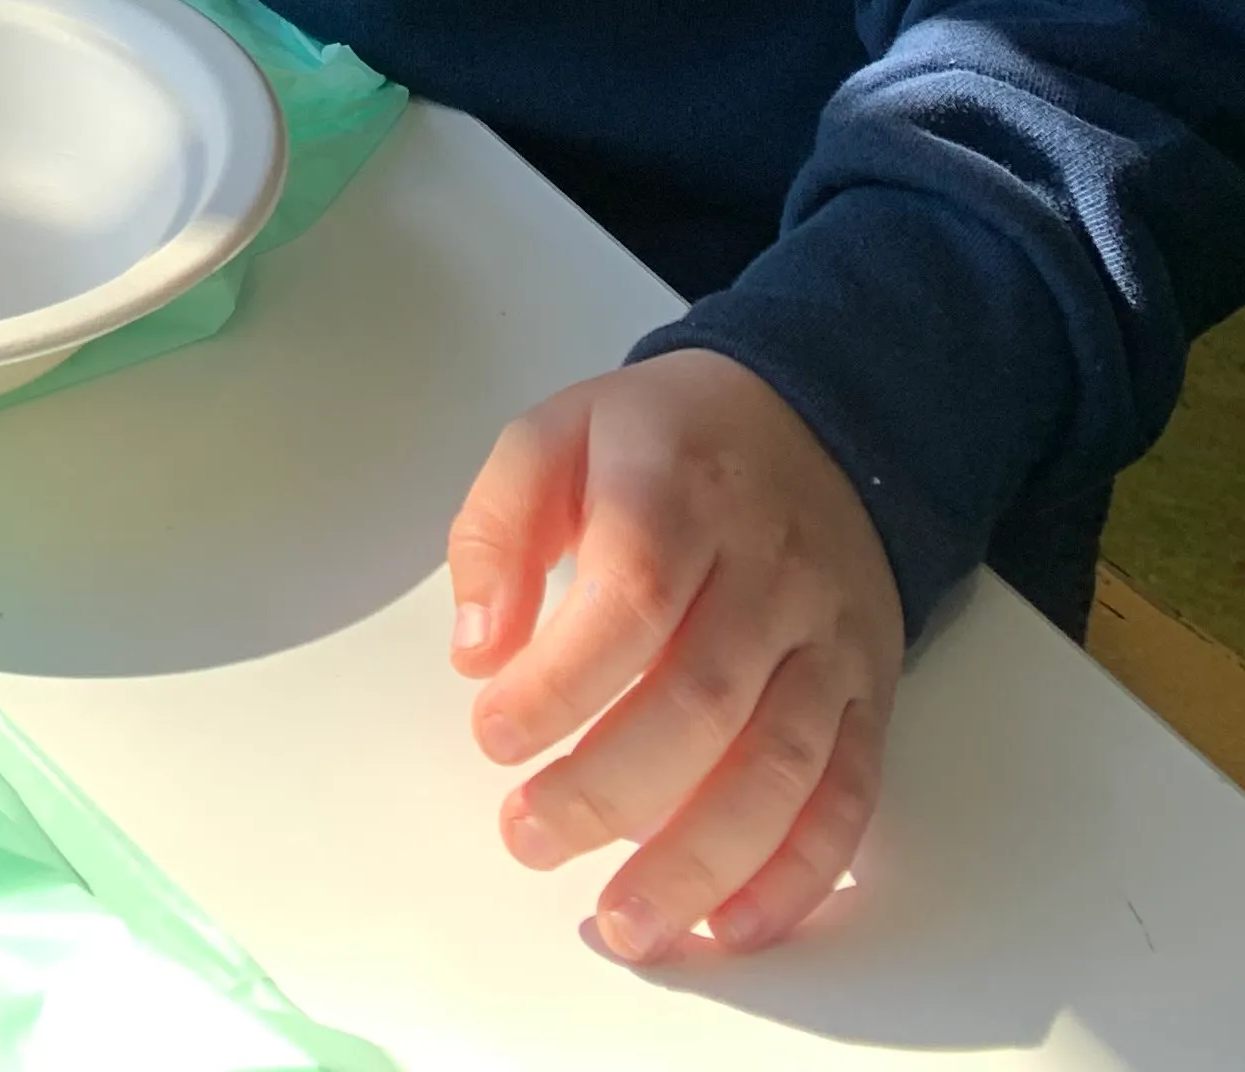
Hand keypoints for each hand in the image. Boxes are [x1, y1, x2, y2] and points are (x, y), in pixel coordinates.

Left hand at [448, 346, 901, 965]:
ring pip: (780, 766)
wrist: (813, 421)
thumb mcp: (553, 434)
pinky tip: (734, 926)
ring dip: (702, 861)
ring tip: (626, 924)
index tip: (493, 735)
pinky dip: (798, 874)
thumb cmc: (661, 443)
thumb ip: (496, 532)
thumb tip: (477, 651)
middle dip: (610, 791)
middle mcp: (768, 571)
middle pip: (702, 699)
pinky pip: (850, 796)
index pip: (631, 600)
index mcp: (679, 493)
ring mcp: (827, 639)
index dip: (562, 683)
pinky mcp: (869, 694)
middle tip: (528, 837)